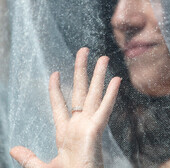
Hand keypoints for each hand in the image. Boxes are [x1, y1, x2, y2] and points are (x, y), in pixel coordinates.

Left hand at [10, 47, 120, 167]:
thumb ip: (29, 158)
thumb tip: (14, 148)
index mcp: (65, 132)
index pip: (59, 103)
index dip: (55, 88)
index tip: (54, 73)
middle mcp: (78, 124)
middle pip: (79, 90)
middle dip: (80, 70)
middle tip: (83, 51)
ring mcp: (88, 125)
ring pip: (94, 94)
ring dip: (99, 76)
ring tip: (103, 58)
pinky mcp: (96, 131)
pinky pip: (104, 109)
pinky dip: (111, 95)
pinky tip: (117, 80)